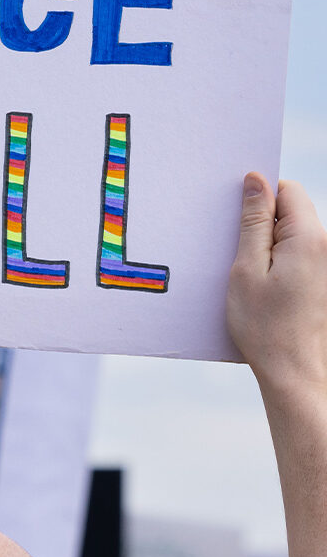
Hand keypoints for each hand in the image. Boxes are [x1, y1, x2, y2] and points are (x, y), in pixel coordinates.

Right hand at [226, 173, 326, 403]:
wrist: (295, 375)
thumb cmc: (266, 328)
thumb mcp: (247, 269)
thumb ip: (252, 221)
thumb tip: (255, 180)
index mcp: (308, 239)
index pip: (288, 190)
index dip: (260, 198)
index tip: (238, 221)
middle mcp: (326, 248)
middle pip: (292, 212)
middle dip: (263, 224)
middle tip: (240, 255)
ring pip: (294, 236)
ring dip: (270, 247)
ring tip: (253, 278)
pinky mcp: (324, 282)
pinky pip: (299, 257)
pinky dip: (279, 264)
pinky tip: (265, 290)